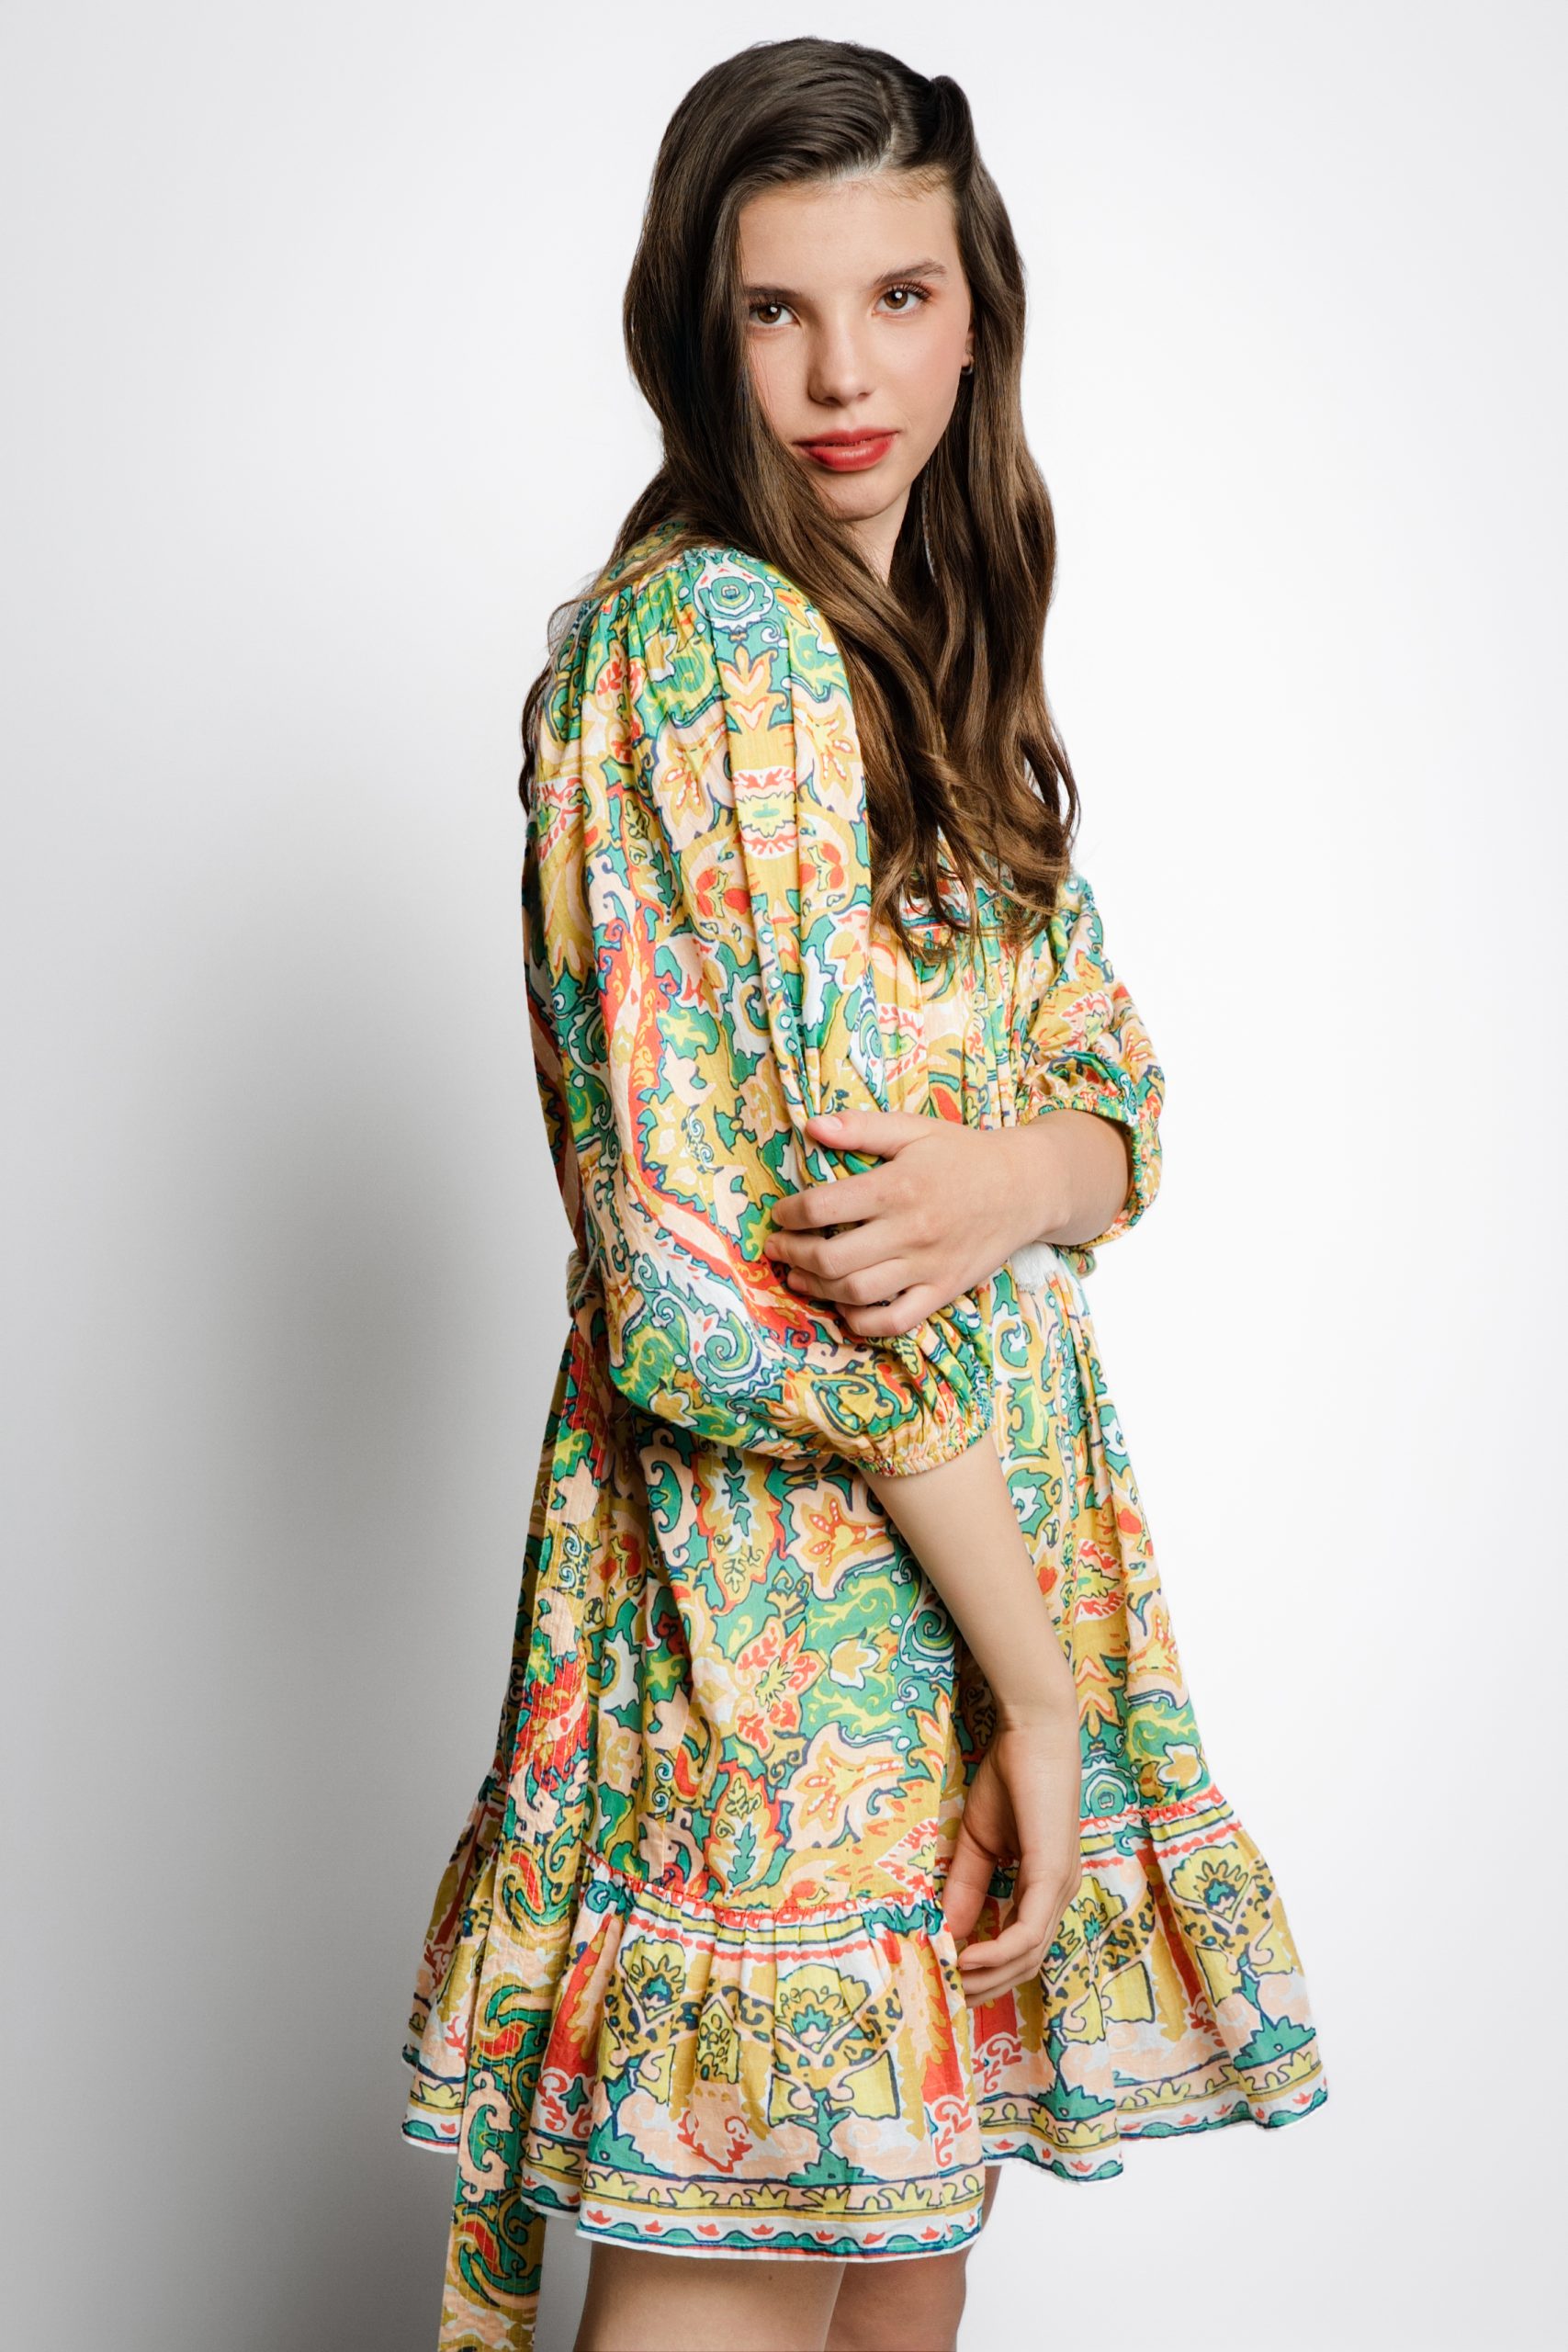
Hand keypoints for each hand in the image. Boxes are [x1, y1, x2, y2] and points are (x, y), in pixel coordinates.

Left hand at [762, 1108, 1041, 1336]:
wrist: (1026, 1187)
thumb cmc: (963, 1154)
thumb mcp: (914, 1129)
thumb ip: (862, 1128)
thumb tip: (812, 1127)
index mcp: (897, 1187)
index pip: (823, 1207)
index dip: (790, 1213)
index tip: (781, 1214)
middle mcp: (910, 1230)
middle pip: (832, 1258)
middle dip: (793, 1256)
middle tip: (778, 1248)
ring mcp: (928, 1266)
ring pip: (856, 1293)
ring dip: (818, 1288)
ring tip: (800, 1276)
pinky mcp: (943, 1290)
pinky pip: (895, 1321)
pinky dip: (862, 1322)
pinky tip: (844, 1307)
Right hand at [940, 1706, 1083, 2005]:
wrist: (1033, 1733)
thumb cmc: (1011, 1778)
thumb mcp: (979, 1842)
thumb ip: (966, 1887)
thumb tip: (946, 1932)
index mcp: (1044, 1886)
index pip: (1021, 1946)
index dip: (986, 1969)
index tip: (949, 1979)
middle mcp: (1058, 1894)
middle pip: (1027, 1962)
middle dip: (986, 1984)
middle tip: (946, 1995)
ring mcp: (1058, 1887)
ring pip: (1028, 1955)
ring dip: (987, 1975)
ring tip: (949, 1982)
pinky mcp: (1051, 1875)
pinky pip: (1027, 1931)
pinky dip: (996, 1952)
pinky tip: (965, 1958)